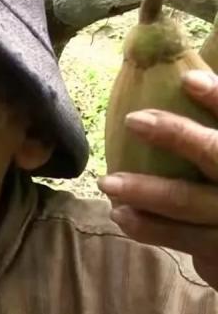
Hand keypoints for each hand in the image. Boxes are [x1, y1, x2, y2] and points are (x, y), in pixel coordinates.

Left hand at [97, 69, 217, 288]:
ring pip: (188, 201)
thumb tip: (180, 75)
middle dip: (176, 135)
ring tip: (106, 182)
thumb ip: (209, 124)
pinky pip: (181, 237)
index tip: (188, 80)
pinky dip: (148, 226)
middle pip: (216, 154)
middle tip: (132, 119)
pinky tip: (120, 214)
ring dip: (144, 190)